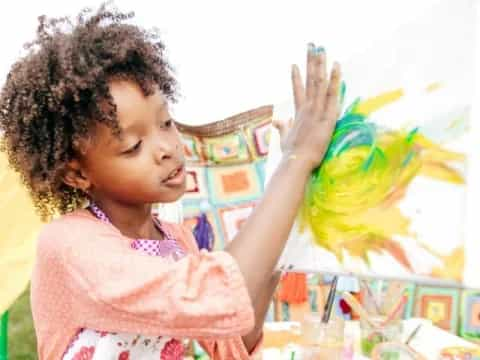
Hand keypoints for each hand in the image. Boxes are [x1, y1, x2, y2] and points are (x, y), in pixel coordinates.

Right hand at [280, 43, 340, 171]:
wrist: (296, 161)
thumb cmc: (291, 154)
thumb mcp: (285, 138)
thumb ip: (283, 127)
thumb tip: (278, 120)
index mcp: (298, 114)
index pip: (298, 91)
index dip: (296, 77)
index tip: (294, 65)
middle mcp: (307, 108)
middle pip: (309, 81)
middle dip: (310, 62)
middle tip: (311, 46)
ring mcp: (316, 110)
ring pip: (319, 82)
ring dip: (320, 64)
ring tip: (321, 48)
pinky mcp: (327, 116)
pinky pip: (332, 94)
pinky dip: (334, 79)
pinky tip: (336, 65)